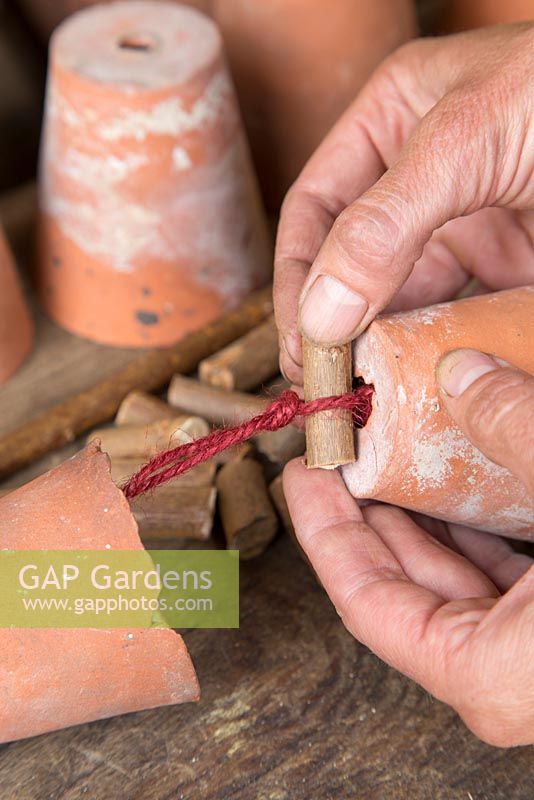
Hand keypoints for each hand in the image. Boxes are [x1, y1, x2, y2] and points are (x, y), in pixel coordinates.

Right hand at [274, 24, 533, 382]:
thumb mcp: (468, 137)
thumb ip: (385, 220)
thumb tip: (320, 311)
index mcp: (393, 123)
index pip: (316, 209)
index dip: (297, 274)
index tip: (299, 339)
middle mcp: (419, 177)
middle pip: (351, 260)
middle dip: (333, 323)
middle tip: (326, 384)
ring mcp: (466, 223)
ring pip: (400, 296)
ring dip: (380, 344)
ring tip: (364, 393)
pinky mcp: (506, 264)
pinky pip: (457, 313)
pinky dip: (435, 347)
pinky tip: (419, 377)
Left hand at [283, 350, 533, 744]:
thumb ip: (521, 426)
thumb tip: (460, 372)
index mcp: (494, 673)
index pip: (371, 607)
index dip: (327, 536)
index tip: (306, 477)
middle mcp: (507, 674)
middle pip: (404, 588)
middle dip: (370, 514)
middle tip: (344, 452)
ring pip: (450, 580)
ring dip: (418, 515)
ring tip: (390, 454)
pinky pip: (496, 575)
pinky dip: (470, 526)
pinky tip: (457, 476)